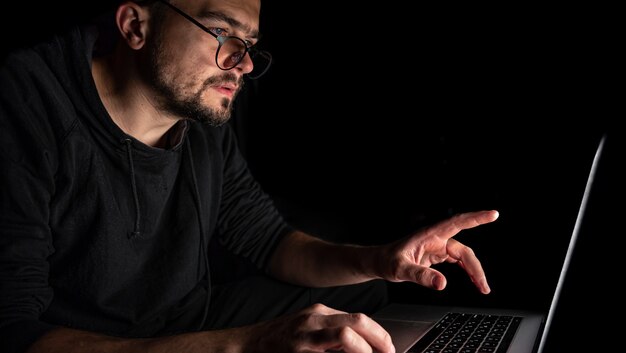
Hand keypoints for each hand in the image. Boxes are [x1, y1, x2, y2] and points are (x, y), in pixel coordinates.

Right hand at [246, 303, 394, 352]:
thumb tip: (362, 341)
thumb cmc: (280, 338)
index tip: (389, 347)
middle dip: (378, 340)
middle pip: (356, 323)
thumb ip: (332, 330)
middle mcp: (313, 321)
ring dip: (364, 350)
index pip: (358, 318)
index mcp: (319, 312)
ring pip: (345, 336)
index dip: (379, 334)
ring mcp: (304, 338)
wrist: (247, 346)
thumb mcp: (308, 325)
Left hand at [377, 210, 498, 293]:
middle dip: (476, 267)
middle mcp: (436, 239)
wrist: (378, 262)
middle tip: (483, 286)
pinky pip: (457, 261)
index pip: (456, 223)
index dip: (476, 218)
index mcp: (429, 235)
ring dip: (473, 271)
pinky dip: (467, 270)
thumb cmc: (386, 261)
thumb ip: (420, 275)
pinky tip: (473, 281)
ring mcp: (437, 247)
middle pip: (463, 250)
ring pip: (463, 256)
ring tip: (482, 288)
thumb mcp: (400, 269)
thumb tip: (442, 284)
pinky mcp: (436, 255)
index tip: (493, 214)